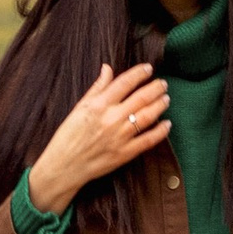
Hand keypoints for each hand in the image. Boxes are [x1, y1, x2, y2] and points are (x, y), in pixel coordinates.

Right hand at [28, 62, 171, 209]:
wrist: (65, 165)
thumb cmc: (69, 135)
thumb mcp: (80, 107)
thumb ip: (97, 88)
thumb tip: (108, 68)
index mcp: (99, 105)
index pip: (125, 83)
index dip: (139, 73)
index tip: (148, 68)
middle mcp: (112, 118)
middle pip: (141, 97)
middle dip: (156, 88)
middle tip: (163, 83)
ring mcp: (120, 136)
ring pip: (148, 116)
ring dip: (160, 105)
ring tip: (166, 98)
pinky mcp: (126, 153)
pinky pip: (149, 140)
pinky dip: (161, 131)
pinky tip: (167, 124)